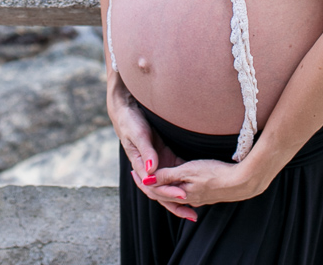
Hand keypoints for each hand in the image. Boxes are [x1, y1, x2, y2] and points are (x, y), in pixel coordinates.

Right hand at [108, 78, 194, 220]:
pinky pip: (174, 173)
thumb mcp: (138, 134)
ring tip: (194, 209)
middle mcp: (148, 169)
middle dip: (176, 202)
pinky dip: (182, 181)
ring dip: (179, 197)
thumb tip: (151, 171)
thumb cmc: (130, 121)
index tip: (182, 195)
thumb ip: (146, 151)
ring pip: (168, 185)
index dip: (168, 191)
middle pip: (161, 191)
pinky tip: (194, 187)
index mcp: (139, 166)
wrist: (127, 110)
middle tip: (192, 212)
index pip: (153, 185)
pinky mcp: (164, 157)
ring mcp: (156, 164)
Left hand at [141, 158, 271, 207]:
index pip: (155, 190)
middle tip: (138, 173)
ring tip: (155, 176)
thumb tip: (147, 179)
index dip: (143, 180)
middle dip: (151, 185)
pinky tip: (178, 181)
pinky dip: (176, 186)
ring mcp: (198, 197)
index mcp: (181, 194)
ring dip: (163, 186)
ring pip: (174, 192)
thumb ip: (168, 175)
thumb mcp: (188, 171)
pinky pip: (185, 192)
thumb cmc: (214, 173)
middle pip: (163, 193)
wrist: (241, 181)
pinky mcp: (206, 193)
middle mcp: (188, 198)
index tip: (133, 170)